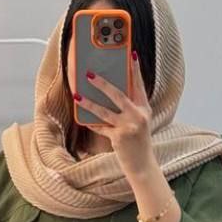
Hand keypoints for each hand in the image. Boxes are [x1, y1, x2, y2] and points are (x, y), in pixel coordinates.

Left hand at [73, 51, 153, 177]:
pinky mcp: (119, 137)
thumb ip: (131, 109)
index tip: (131, 54)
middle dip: (102, 83)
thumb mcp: (140, 123)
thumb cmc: (139, 143)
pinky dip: (92, 124)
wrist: (143, 166)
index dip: (135, 70)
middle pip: (118, 94)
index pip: (139, 85)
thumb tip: (111, 94)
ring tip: (77, 95)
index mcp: (144, 109)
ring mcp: (128, 126)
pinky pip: (101, 128)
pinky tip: (83, 119)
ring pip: (104, 111)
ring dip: (89, 102)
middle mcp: (138, 115)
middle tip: (89, 74)